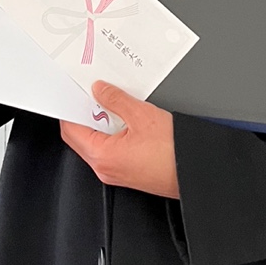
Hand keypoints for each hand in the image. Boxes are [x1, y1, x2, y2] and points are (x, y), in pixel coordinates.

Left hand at [60, 81, 178, 198]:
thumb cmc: (172, 153)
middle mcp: (104, 168)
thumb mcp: (142, 115)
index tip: (76, 93)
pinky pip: (110, 150)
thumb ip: (116, 99)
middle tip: (96, 95)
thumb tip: (100, 91)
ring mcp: (115, 173)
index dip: (71, 108)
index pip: (71, 129)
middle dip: (86, 114)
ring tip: (118, 107)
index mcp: (101, 155)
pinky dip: (113, 134)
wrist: (194, 173)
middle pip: (80, 137)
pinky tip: (128, 121)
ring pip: (96, 143)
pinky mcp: (127, 173)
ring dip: (102, 123)